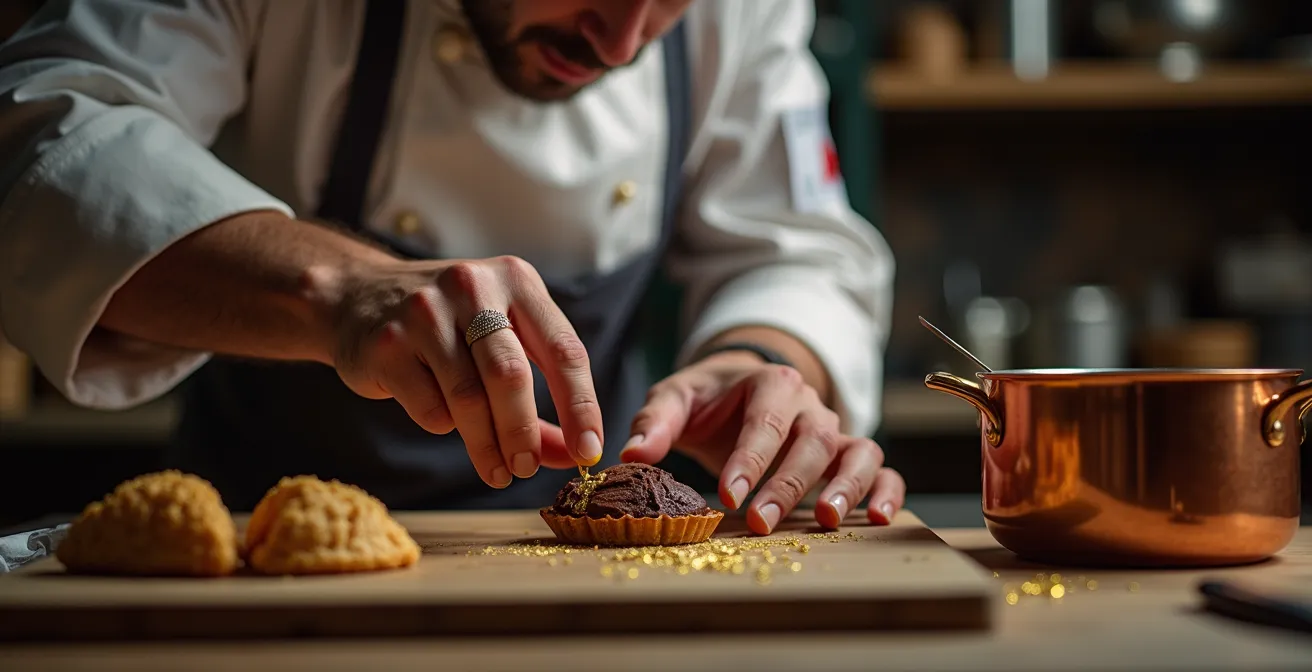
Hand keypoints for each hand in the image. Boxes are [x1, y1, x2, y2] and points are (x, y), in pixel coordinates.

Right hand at [323, 255, 602, 487]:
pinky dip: (444, 424)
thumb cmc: (449, 328)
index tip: (589, 450)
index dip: (581, 406)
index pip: (564, 350)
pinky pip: (429, 406)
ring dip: (486, 445)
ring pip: (468, 398)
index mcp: (516, 281)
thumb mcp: (501, 342)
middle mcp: (473, 287)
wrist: (356, 297)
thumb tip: (571, 455)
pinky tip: (445, 420)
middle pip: (511, 376)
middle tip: (527, 469)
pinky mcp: (387, 344)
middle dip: (524, 433)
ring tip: (497, 472)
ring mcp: (425, 313)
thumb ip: (541, 398)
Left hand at [619, 351, 904, 534]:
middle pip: (812, 441)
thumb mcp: (675, 399)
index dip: (749, 459)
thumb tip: (631, 455)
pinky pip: (882, 468)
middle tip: (758, 523)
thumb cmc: (706, 398)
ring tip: (824, 520)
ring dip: (846, 487)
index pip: (764, 421)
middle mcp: (810, 405)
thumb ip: (654, 423)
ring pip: (858, 451)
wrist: (739, 387)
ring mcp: (835, 430)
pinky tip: (877, 519)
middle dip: (786, 484)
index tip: (726, 495)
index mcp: (770, 383)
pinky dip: (887, 490)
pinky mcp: (848, 455)